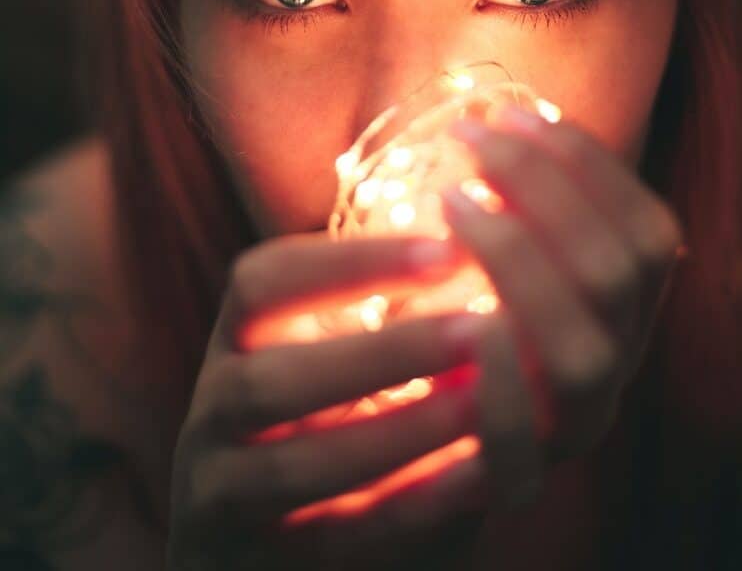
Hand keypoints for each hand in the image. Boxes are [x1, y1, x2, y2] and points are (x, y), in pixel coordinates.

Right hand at [165, 230, 492, 570]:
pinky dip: (412, 506)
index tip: (446, 249)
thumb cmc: (323, 413)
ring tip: (483, 401)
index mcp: (235, 341)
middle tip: (478, 330)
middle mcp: (213, 412)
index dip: (350, 262)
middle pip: (271, 379)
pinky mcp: (258, 565)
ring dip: (401, 431)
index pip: (264, 282)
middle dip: (383, 353)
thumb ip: (386, 307)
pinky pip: (338, 539)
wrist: (261, 537)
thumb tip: (477, 250)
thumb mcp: (332, 348)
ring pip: (298, 467)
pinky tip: (479, 474)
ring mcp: (222, 496)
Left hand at [440, 106, 684, 509]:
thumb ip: (523, 206)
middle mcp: (618, 362)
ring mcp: (574, 424)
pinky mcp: (515, 477)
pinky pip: (521, 439)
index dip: (587, 163)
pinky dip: (495, 371)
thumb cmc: (464, 321)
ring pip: (581, 348)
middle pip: (616, 270)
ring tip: (449, 198)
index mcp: (631, 309)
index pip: (647, 227)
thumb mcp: (510, 259)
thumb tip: (495, 117)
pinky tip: (458, 312)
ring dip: (518, 258)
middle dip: (543, 186)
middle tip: (469, 136)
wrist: (428, 446)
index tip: (513, 110)